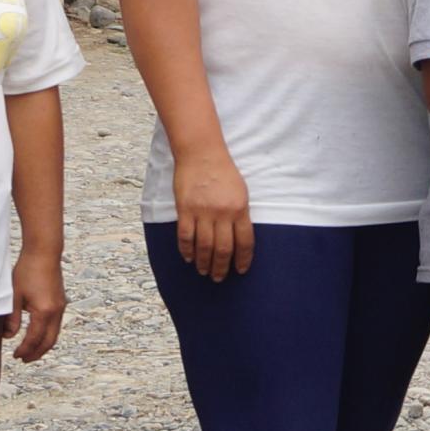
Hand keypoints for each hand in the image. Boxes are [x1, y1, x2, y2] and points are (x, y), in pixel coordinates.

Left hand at [7, 254, 65, 361]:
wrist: (44, 253)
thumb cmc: (27, 271)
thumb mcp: (14, 296)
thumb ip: (12, 318)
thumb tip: (8, 336)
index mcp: (44, 312)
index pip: (34, 339)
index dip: (25, 350)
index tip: (16, 356)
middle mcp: (56, 312)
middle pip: (49, 342)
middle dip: (37, 353)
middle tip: (24, 360)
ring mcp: (61, 307)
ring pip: (55, 334)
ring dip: (43, 345)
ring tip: (31, 350)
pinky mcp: (61, 302)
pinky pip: (56, 325)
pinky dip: (47, 334)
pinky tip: (38, 333)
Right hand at [172, 146, 253, 280]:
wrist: (201, 153)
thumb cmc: (223, 172)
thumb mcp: (241, 192)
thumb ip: (240, 214)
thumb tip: (238, 239)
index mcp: (240, 208)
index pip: (244, 242)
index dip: (243, 259)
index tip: (240, 270)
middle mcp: (222, 213)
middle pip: (223, 249)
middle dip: (221, 267)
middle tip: (219, 277)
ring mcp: (202, 212)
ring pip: (204, 246)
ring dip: (204, 262)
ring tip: (204, 271)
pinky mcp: (185, 209)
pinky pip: (185, 236)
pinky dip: (186, 250)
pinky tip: (188, 258)